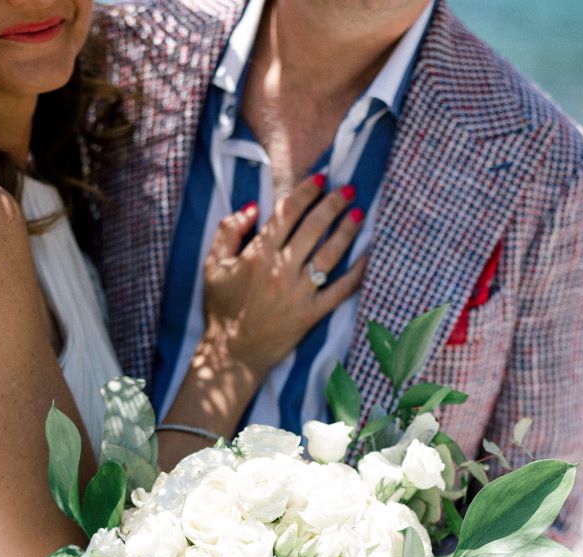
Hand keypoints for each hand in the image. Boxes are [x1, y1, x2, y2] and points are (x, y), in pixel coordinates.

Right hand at [202, 174, 367, 379]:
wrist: (232, 353)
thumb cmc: (222, 309)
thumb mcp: (213, 264)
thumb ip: (229, 230)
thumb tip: (254, 207)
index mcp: (258, 253)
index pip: (288, 212)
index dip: (307, 191)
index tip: (321, 178)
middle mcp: (281, 268)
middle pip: (314, 227)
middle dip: (334, 203)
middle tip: (349, 189)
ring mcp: (299, 292)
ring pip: (330, 253)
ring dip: (348, 229)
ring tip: (360, 212)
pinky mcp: (311, 313)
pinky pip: (341, 290)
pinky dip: (358, 273)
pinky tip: (369, 256)